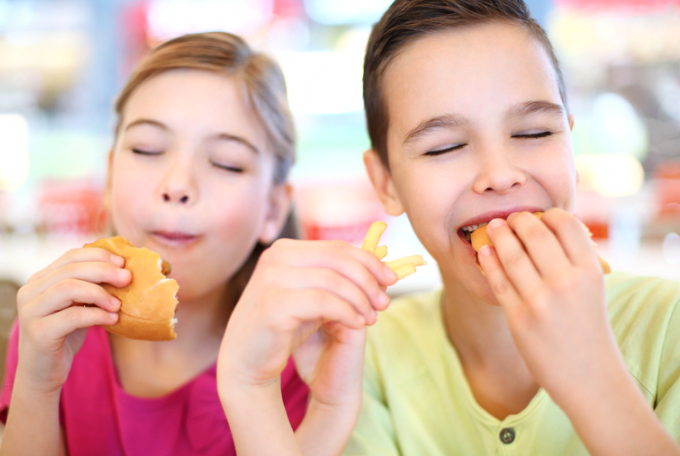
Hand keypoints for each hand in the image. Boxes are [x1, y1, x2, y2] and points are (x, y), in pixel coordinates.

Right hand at [15, 247, 129, 393]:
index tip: (123, 262)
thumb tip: (124, 271)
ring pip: (68, 288)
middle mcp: (30, 292)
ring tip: (118, 304)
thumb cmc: (66, 336)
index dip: (98, 255)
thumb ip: (90, 288)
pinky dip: (97, 314)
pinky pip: (72, 315)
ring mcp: (31, 312)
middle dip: (104, 271)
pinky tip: (113, 319)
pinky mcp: (38, 332)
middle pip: (71, 269)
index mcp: (40, 280)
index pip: (70, 256)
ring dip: (100, 293)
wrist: (43, 373)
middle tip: (127, 278)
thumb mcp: (78, 306)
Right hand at [219, 238, 396, 407]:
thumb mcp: (313, 297)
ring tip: (371, 318)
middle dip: (368, 280)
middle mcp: (275, 257)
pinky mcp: (274, 304)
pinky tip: (357, 324)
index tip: (391, 279)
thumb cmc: (284, 329)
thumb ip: (337, 279)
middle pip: (338, 259)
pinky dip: (347, 312)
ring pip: (334, 280)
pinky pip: (324, 302)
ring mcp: (271, 278)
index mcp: (284, 250)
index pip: (337, 248)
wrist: (246, 362)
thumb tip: (382, 267)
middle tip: (384, 302)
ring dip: (360, 299)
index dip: (369, 262)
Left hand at [477, 209, 619, 403]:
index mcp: (589, 270)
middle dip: (519, 220)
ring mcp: (540, 300)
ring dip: (499, 235)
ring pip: (511, 254)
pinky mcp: (519, 317)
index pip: (565, 223)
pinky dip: (489, 261)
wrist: (588, 374)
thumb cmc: (587, 325)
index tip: (539, 216)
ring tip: (494, 228)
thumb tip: (543, 227)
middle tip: (511, 219)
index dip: (548, 214)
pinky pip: (498, 280)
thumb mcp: (592, 287)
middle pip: (534, 233)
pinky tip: (485, 251)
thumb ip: (572, 259)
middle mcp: (566, 281)